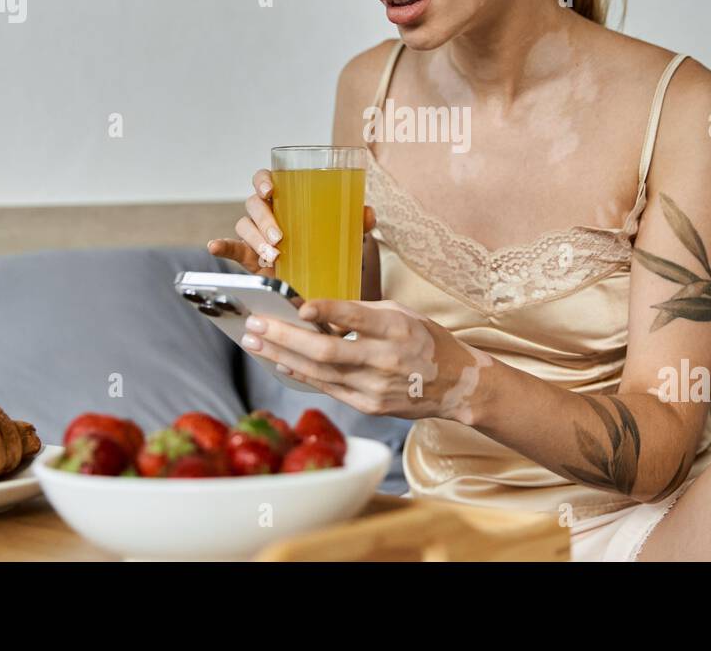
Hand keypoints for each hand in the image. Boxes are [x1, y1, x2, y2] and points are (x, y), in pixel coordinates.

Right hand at [206, 168, 376, 275]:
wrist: (321, 276)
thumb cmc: (328, 243)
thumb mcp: (346, 231)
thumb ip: (358, 221)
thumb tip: (367, 214)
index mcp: (285, 198)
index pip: (266, 179)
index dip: (264, 180)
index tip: (272, 189)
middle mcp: (266, 212)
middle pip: (254, 204)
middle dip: (264, 218)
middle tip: (280, 237)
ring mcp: (256, 235)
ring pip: (245, 227)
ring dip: (255, 239)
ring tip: (273, 255)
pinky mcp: (250, 257)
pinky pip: (232, 248)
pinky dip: (222, 246)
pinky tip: (215, 246)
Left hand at [239, 298, 493, 423]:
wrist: (456, 385)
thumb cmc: (425, 341)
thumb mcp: (401, 313)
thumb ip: (361, 313)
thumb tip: (315, 311)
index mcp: (397, 329)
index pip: (358, 318)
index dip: (329, 312)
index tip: (301, 306)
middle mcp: (385, 359)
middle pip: (327, 351)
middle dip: (285, 337)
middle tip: (255, 324)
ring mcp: (375, 387)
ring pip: (319, 372)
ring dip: (282, 355)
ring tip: (254, 342)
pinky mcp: (369, 406)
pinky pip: (327, 388)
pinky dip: (301, 374)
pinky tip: (280, 362)